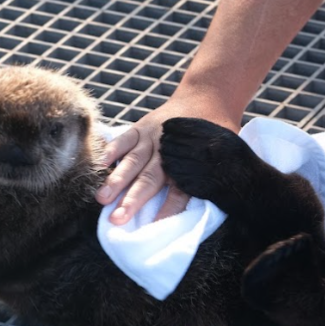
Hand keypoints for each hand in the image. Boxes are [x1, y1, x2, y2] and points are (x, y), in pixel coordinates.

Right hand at [95, 89, 239, 224]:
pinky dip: (111, 151)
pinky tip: (100, 164)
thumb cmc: (216, 135)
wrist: (208, 96)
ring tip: (102, 198)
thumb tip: (209, 207)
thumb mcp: (224, 157)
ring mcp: (153, 138)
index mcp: (191, 164)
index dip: (167, 210)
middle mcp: (170, 152)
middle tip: (116, 219)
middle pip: (149, 179)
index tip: (153, 228)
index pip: (180, 192)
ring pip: (133, 162)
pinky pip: (124, 139)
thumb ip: (212, 180)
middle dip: (132, 200)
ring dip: (117, 180)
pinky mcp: (141, 127)